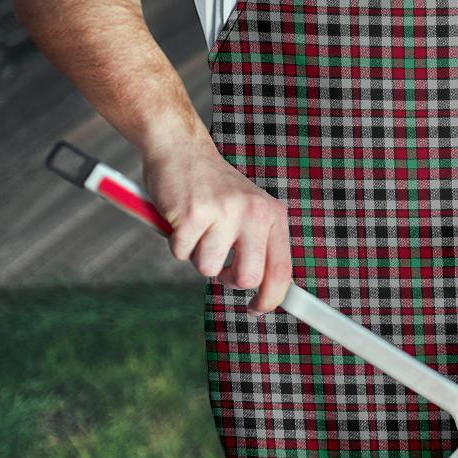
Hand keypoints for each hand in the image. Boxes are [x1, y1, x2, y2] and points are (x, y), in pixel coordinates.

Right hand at [142, 139, 291, 312]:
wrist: (181, 149)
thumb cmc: (213, 188)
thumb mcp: (249, 211)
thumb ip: (259, 245)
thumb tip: (265, 291)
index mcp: (272, 214)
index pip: (282, 269)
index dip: (271, 298)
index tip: (257, 308)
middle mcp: (254, 212)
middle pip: (248, 278)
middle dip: (227, 279)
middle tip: (218, 261)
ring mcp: (224, 212)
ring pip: (208, 268)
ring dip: (197, 255)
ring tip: (198, 227)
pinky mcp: (193, 213)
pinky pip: (181, 253)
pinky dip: (176, 242)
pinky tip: (181, 218)